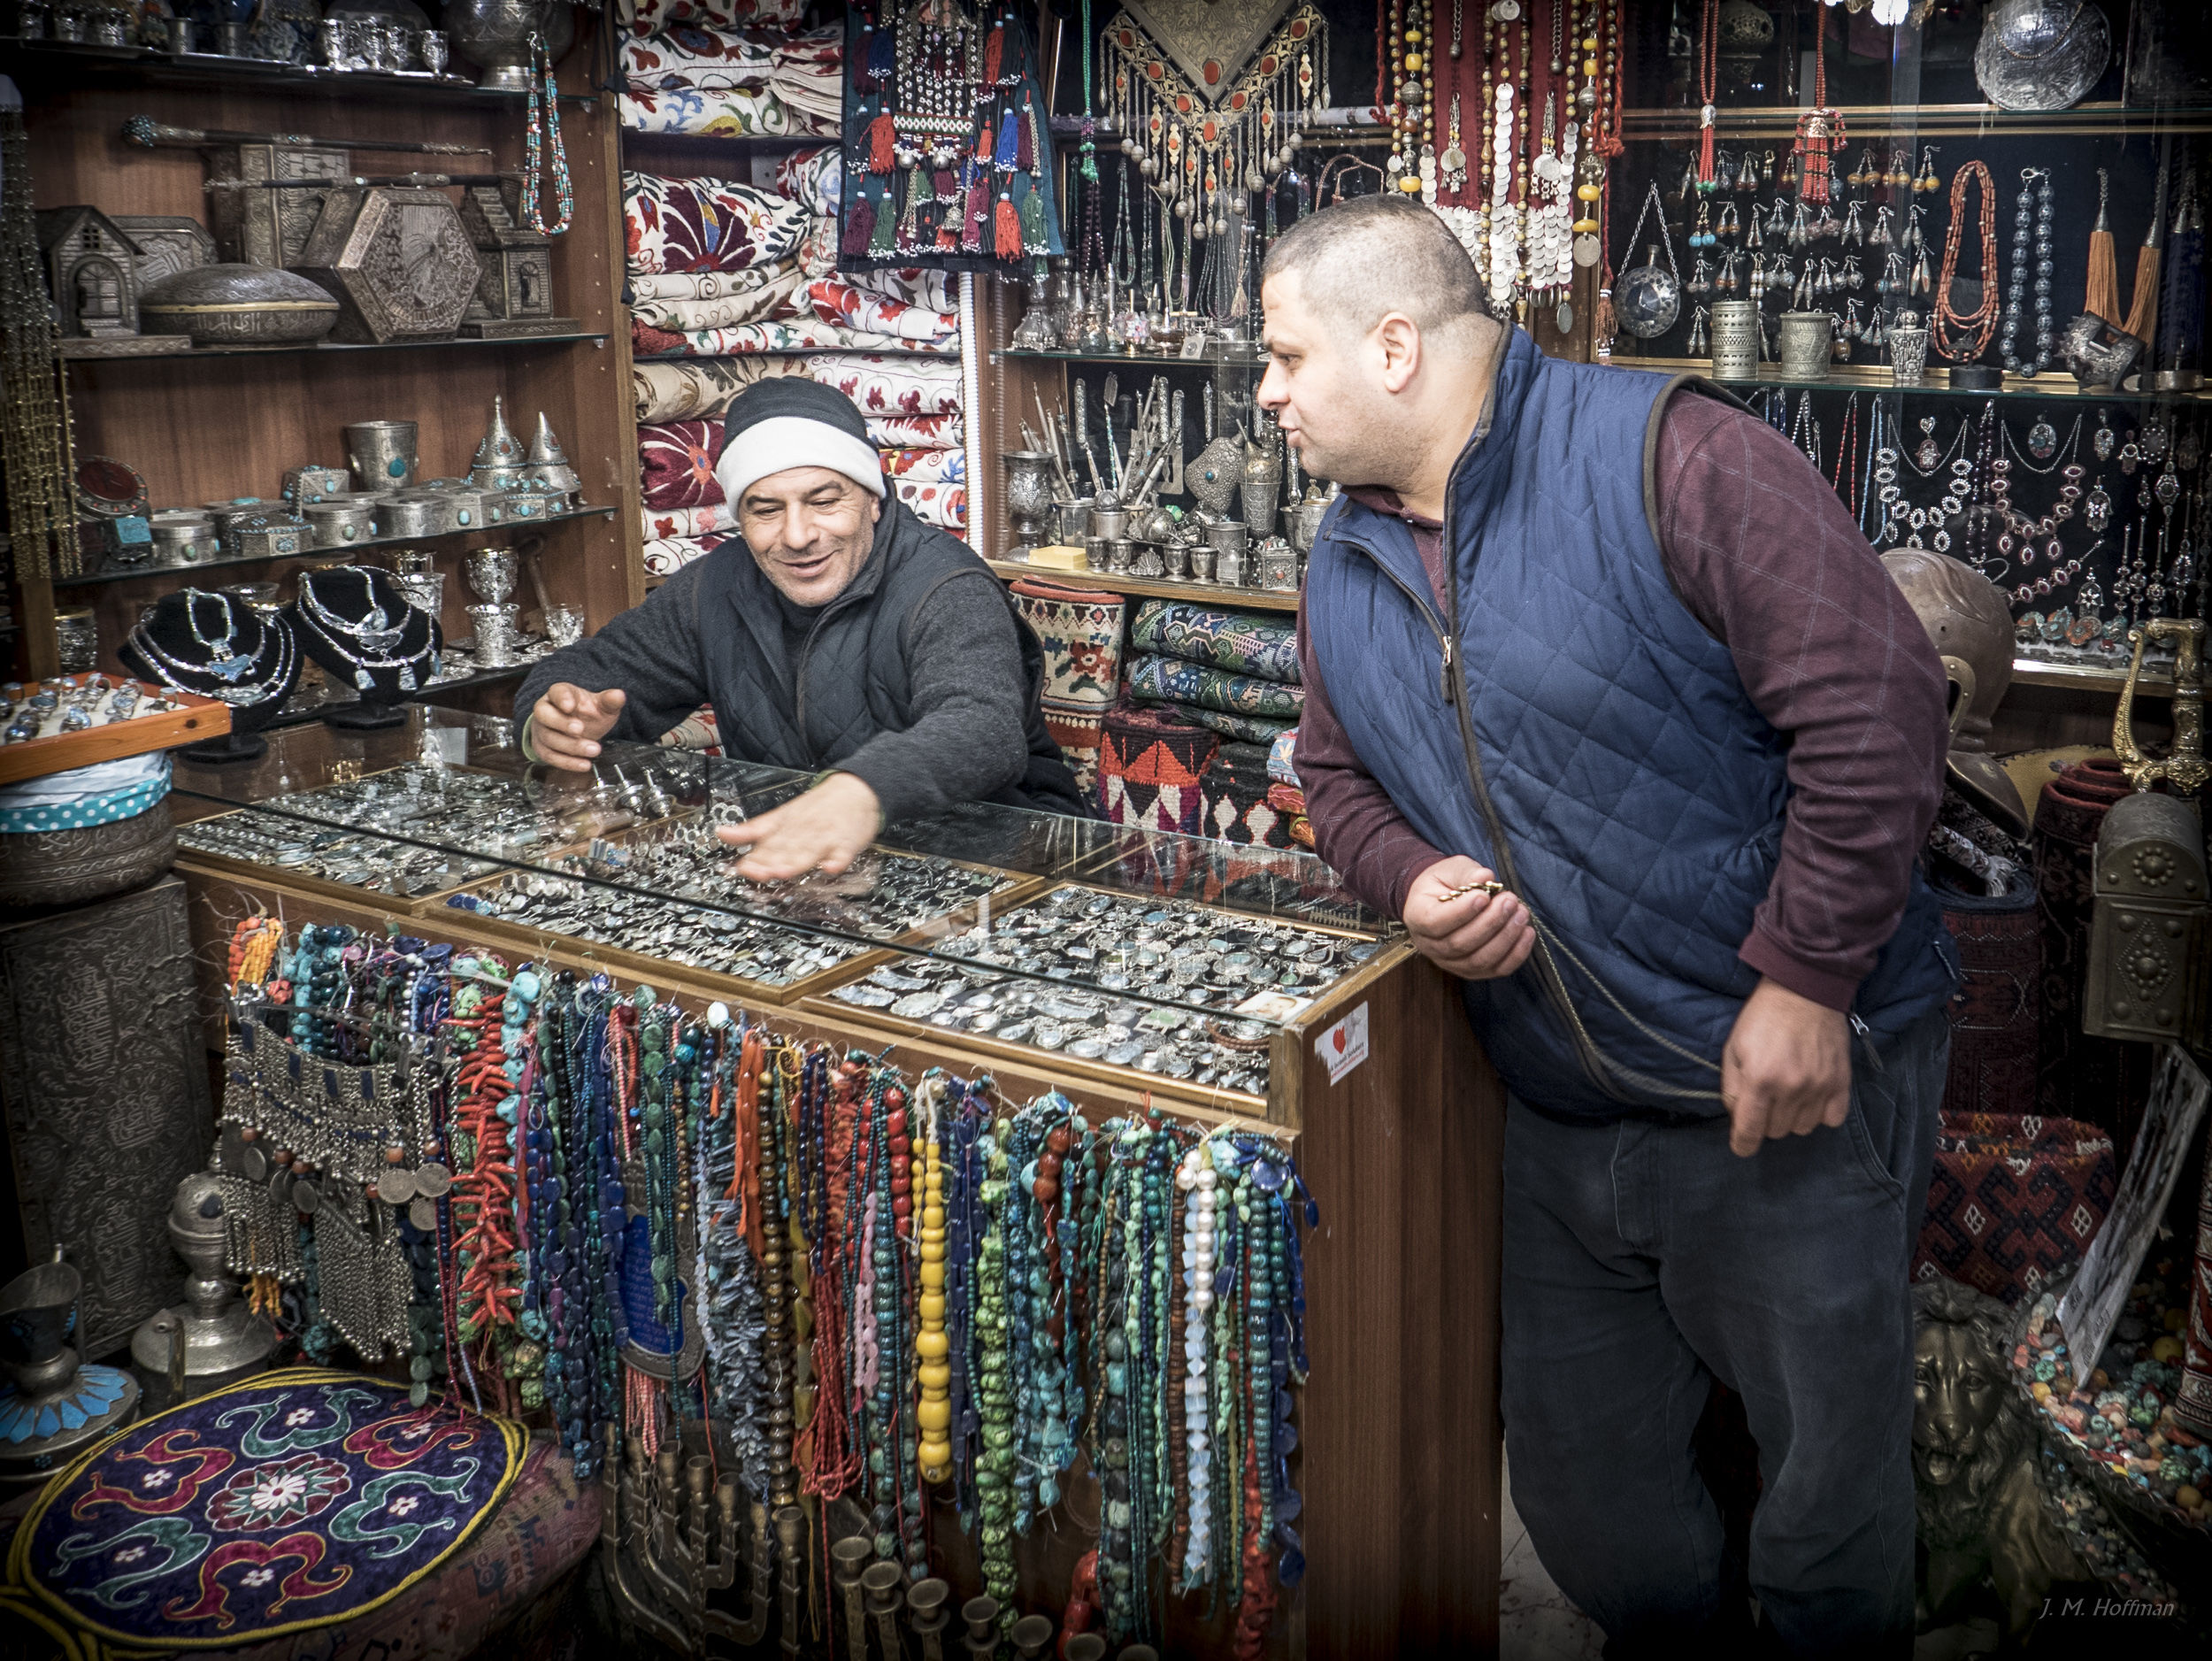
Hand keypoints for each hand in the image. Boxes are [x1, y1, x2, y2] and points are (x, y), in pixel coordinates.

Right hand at [528, 683, 626, 771]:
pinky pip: (550, 756)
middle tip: (580, 729)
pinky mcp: (542, 748)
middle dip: (562, 723)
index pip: (556, 692)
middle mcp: (545, 710)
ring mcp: (541, 730)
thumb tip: (619, 695)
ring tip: (594, 749)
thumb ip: (610, 701)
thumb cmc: (587, 713)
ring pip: (549, 738)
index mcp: (558, 694)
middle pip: (544, 715)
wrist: (580, 729)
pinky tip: (584, 764)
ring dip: (571, 746)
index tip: (570, 706)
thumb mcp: (602, 705)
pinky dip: (567, 762)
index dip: (562, 698)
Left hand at [714, 772, 881, 879]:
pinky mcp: (846, 843)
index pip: (767, 845)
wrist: (854, 789)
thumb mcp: (779, 815)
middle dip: (772, 862)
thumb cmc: (817, 808)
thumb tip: (720, 833)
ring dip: (797, 862)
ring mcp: (825, 837)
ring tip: (784, 872)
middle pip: (786, 850)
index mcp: (786, 827)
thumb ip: (751, 829)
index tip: (742, 868)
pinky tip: (831, 867)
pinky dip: (837, 860)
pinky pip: (843, 853)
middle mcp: (803, 832)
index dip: (755, 858)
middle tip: (759, 873)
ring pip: (810, 851)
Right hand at [1401, 856, 1534, 980]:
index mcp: (1418, 916)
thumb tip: (1485, 878)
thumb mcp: (1450, 869)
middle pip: (1460, 944)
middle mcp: (1430, 945)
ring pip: (1479, 960)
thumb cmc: (1444, 883)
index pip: (1436, 922)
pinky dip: (1515, 955)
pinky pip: (1495, 970)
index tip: (1483, 895)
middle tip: (1510, 900)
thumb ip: (1466, 873)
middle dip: (1490, 923)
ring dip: (1505, 938)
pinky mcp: (1472, 970)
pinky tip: (1527, 933)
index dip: (1461, 912)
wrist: (1441, 899)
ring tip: (1521, 914)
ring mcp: (1450, 962)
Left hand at [1721, 976, 1851, 1156]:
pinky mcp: (1842, 1083)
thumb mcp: (1733, 1048)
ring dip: (1791, 1117)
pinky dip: (1820, 1113)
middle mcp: (1792, 1089)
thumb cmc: (1762, 1018)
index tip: (1742, 1145)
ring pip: (1802, 1128)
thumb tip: (1737, 1117)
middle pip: (1776, 1132)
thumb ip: (1731, 1087)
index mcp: (1760, 1080)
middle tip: (1765, 1097)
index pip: (1750, 1132)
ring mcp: (1820, 1088)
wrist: (1804, 990)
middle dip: (1765, 1120)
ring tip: (1788, 1092)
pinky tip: (1811, 1095)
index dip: (1742, 1144)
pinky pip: (1832, 1119)